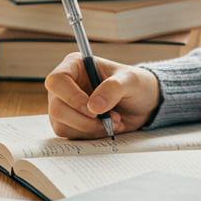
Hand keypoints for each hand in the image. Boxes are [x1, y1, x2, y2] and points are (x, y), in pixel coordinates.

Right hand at [45, 53, 160, 138]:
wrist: (143, 104)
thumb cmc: (136, 85)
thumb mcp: (132, 81)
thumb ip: (114, 88)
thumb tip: (93, 106)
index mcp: (75, 66)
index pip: (57, 80)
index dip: (71, 97)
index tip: (94, 109)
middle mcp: (65, 86)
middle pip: (57, 108)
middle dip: (86, 120)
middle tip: (113, 118)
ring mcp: (65, 105)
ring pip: (62, 125)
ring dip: (91, 129)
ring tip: (114, 121)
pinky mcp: (69, 123)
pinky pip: (70, 135)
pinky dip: (91, 135)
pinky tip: (107, 127)